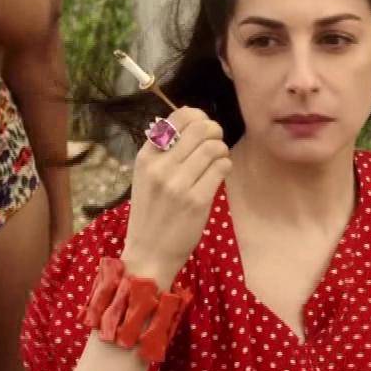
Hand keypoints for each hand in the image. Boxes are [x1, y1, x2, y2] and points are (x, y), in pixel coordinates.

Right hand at [122, 107, 231, 286]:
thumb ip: (163, 152)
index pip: (176, 119)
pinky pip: (221, 167)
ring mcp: (179, 184)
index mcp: (146, 158)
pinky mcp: (197, 200)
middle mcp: (161, 167)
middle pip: (200, 128)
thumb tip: (191, 120)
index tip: (202, 126)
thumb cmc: (150, 214)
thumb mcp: (145, 178)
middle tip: (216, 141)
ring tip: (217, 160)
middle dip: (214, 130)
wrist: (148, 254)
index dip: (196, 116)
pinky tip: (218, 174)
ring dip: (221, 150)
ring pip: (214, 147)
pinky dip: (225, 166)